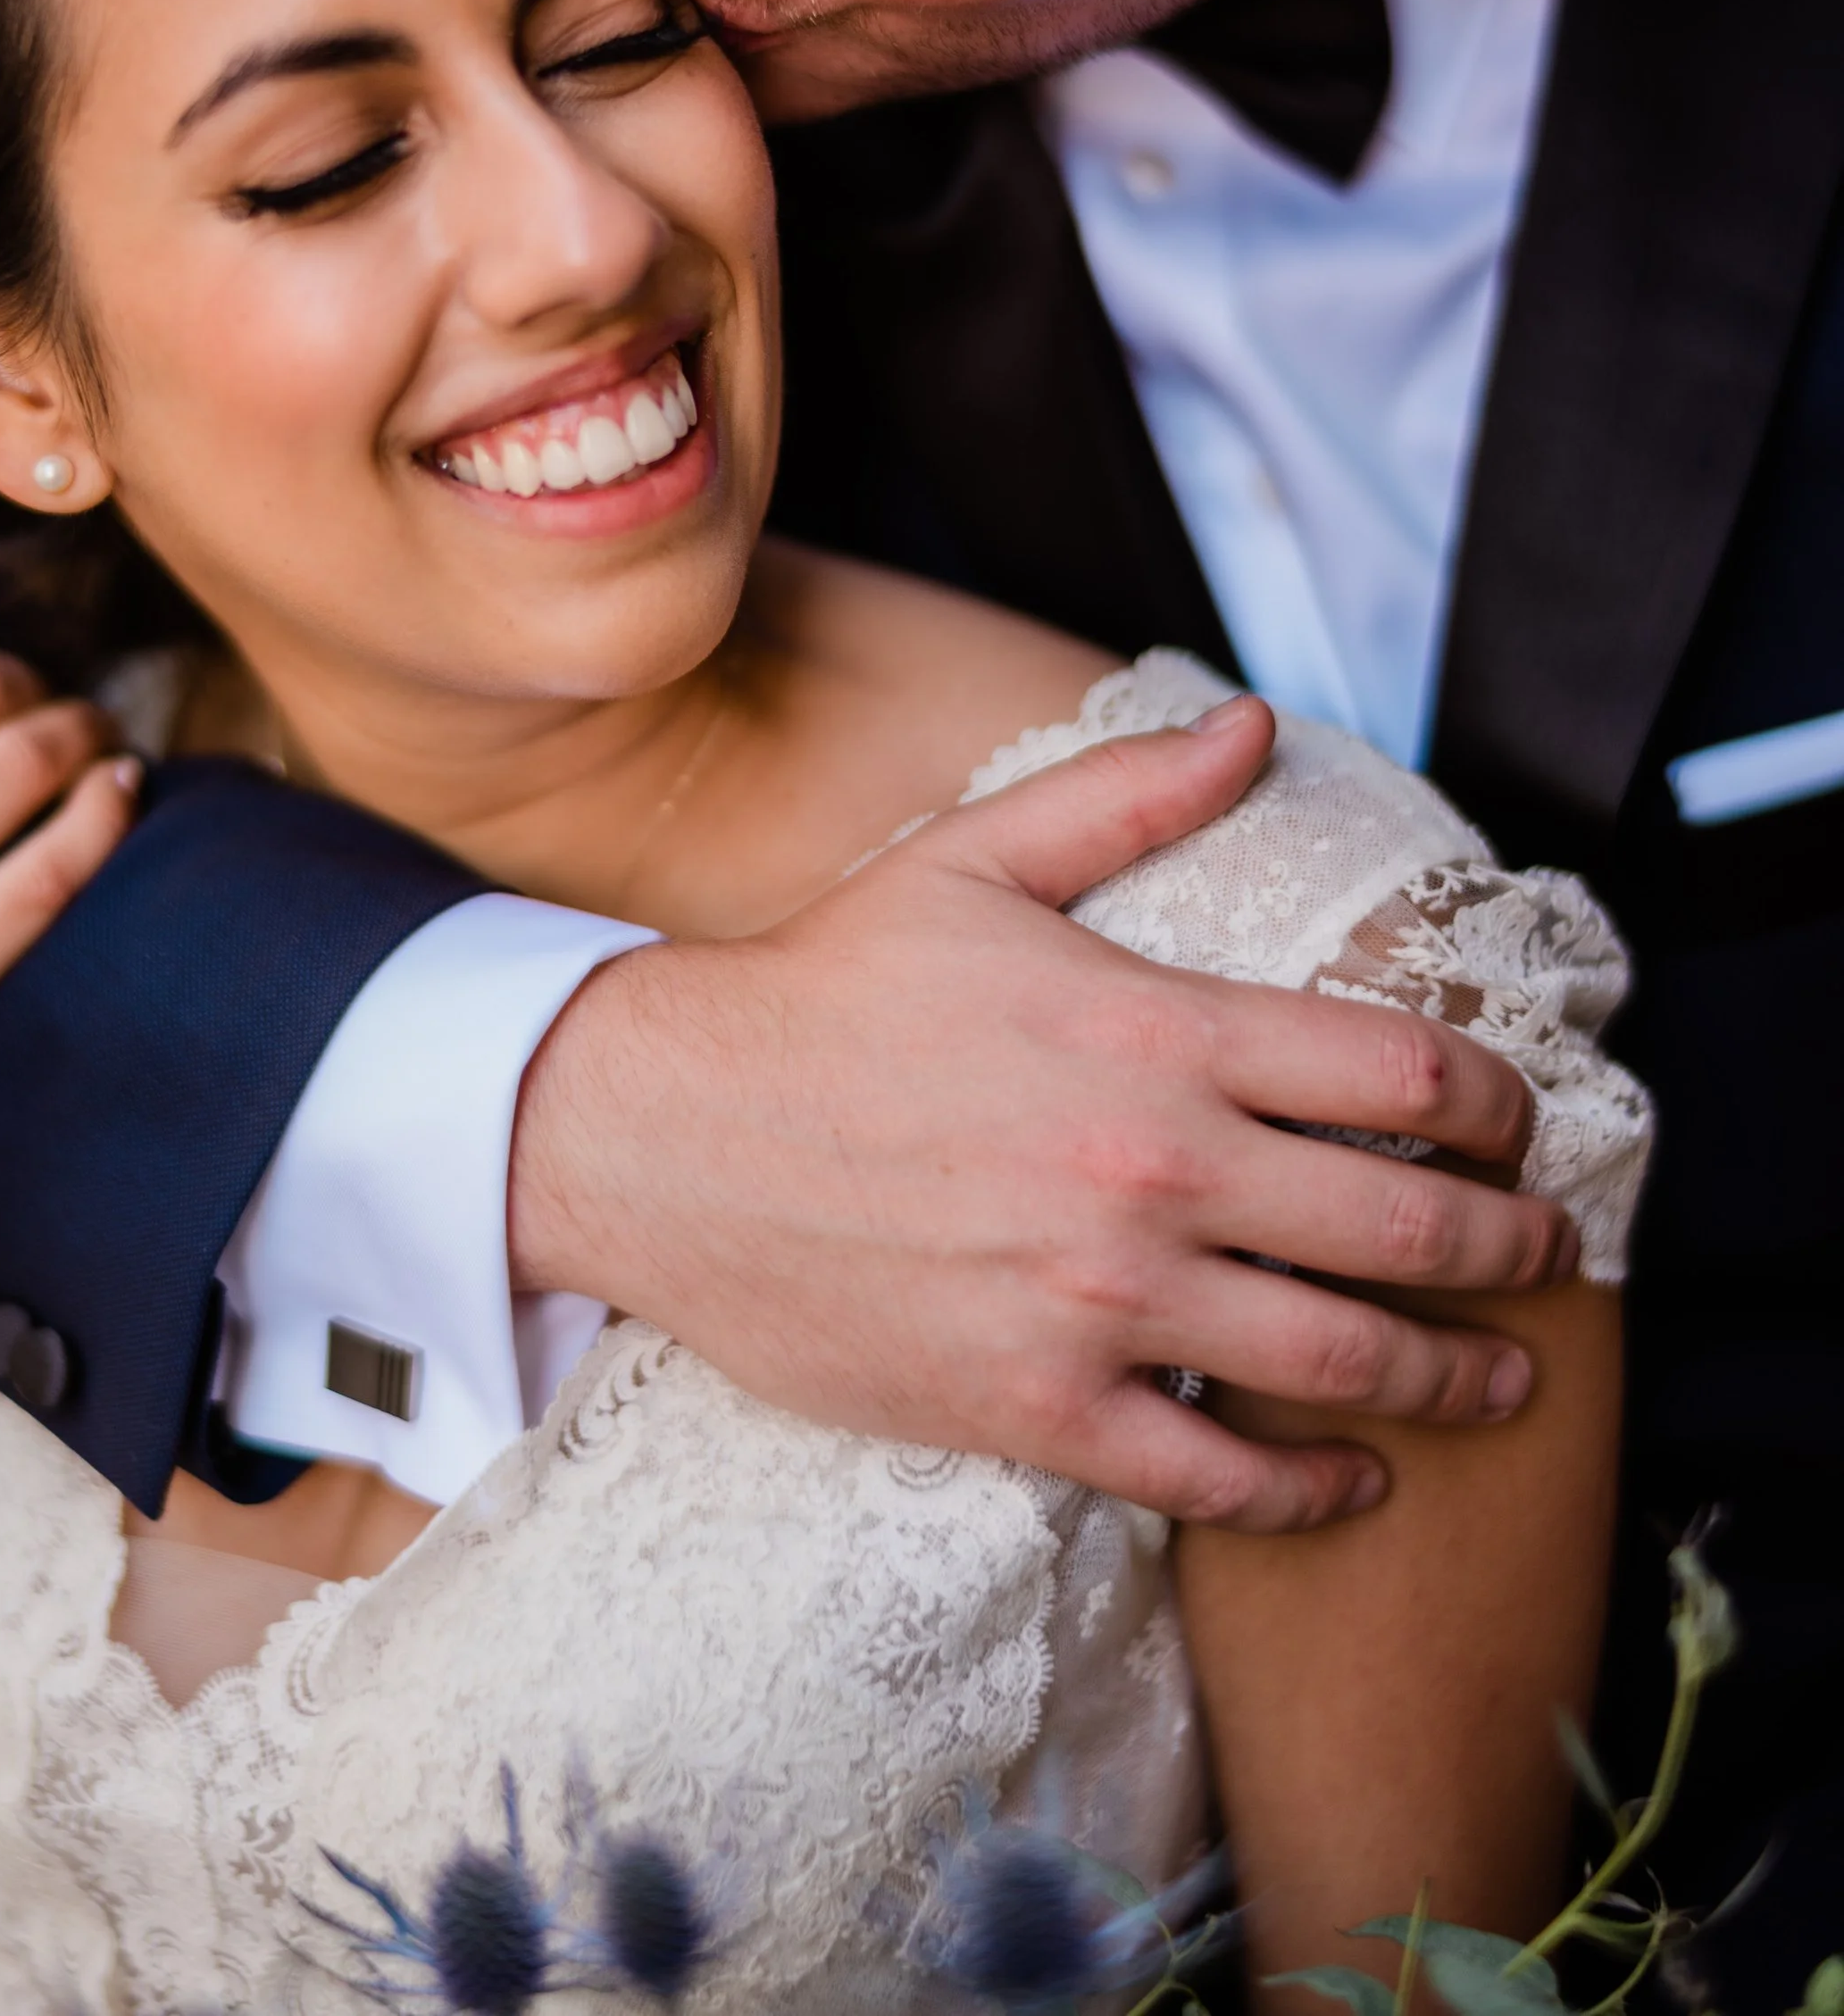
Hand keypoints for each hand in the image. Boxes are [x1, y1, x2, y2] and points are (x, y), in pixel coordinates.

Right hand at [510, 695, 1571, 1532]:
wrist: (666, 1130)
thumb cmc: (824, 992)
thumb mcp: (975, 862)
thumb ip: (1127, 796)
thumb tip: (1251, 726)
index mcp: (1154, 1032)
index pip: (1399, 1071)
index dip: (1495, 1099)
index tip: (1516, 1119)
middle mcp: (1151, 1173)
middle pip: (1406, 1226)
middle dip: (1510, 1244)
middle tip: (1545, 1251)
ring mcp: (1097, 1303)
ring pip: (1340, 1360)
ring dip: (1455, 1377)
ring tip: (1502, 1379)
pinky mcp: (1035, 1405)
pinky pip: (1217, 1475)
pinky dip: (1311, 1486)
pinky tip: (1354, 1475)